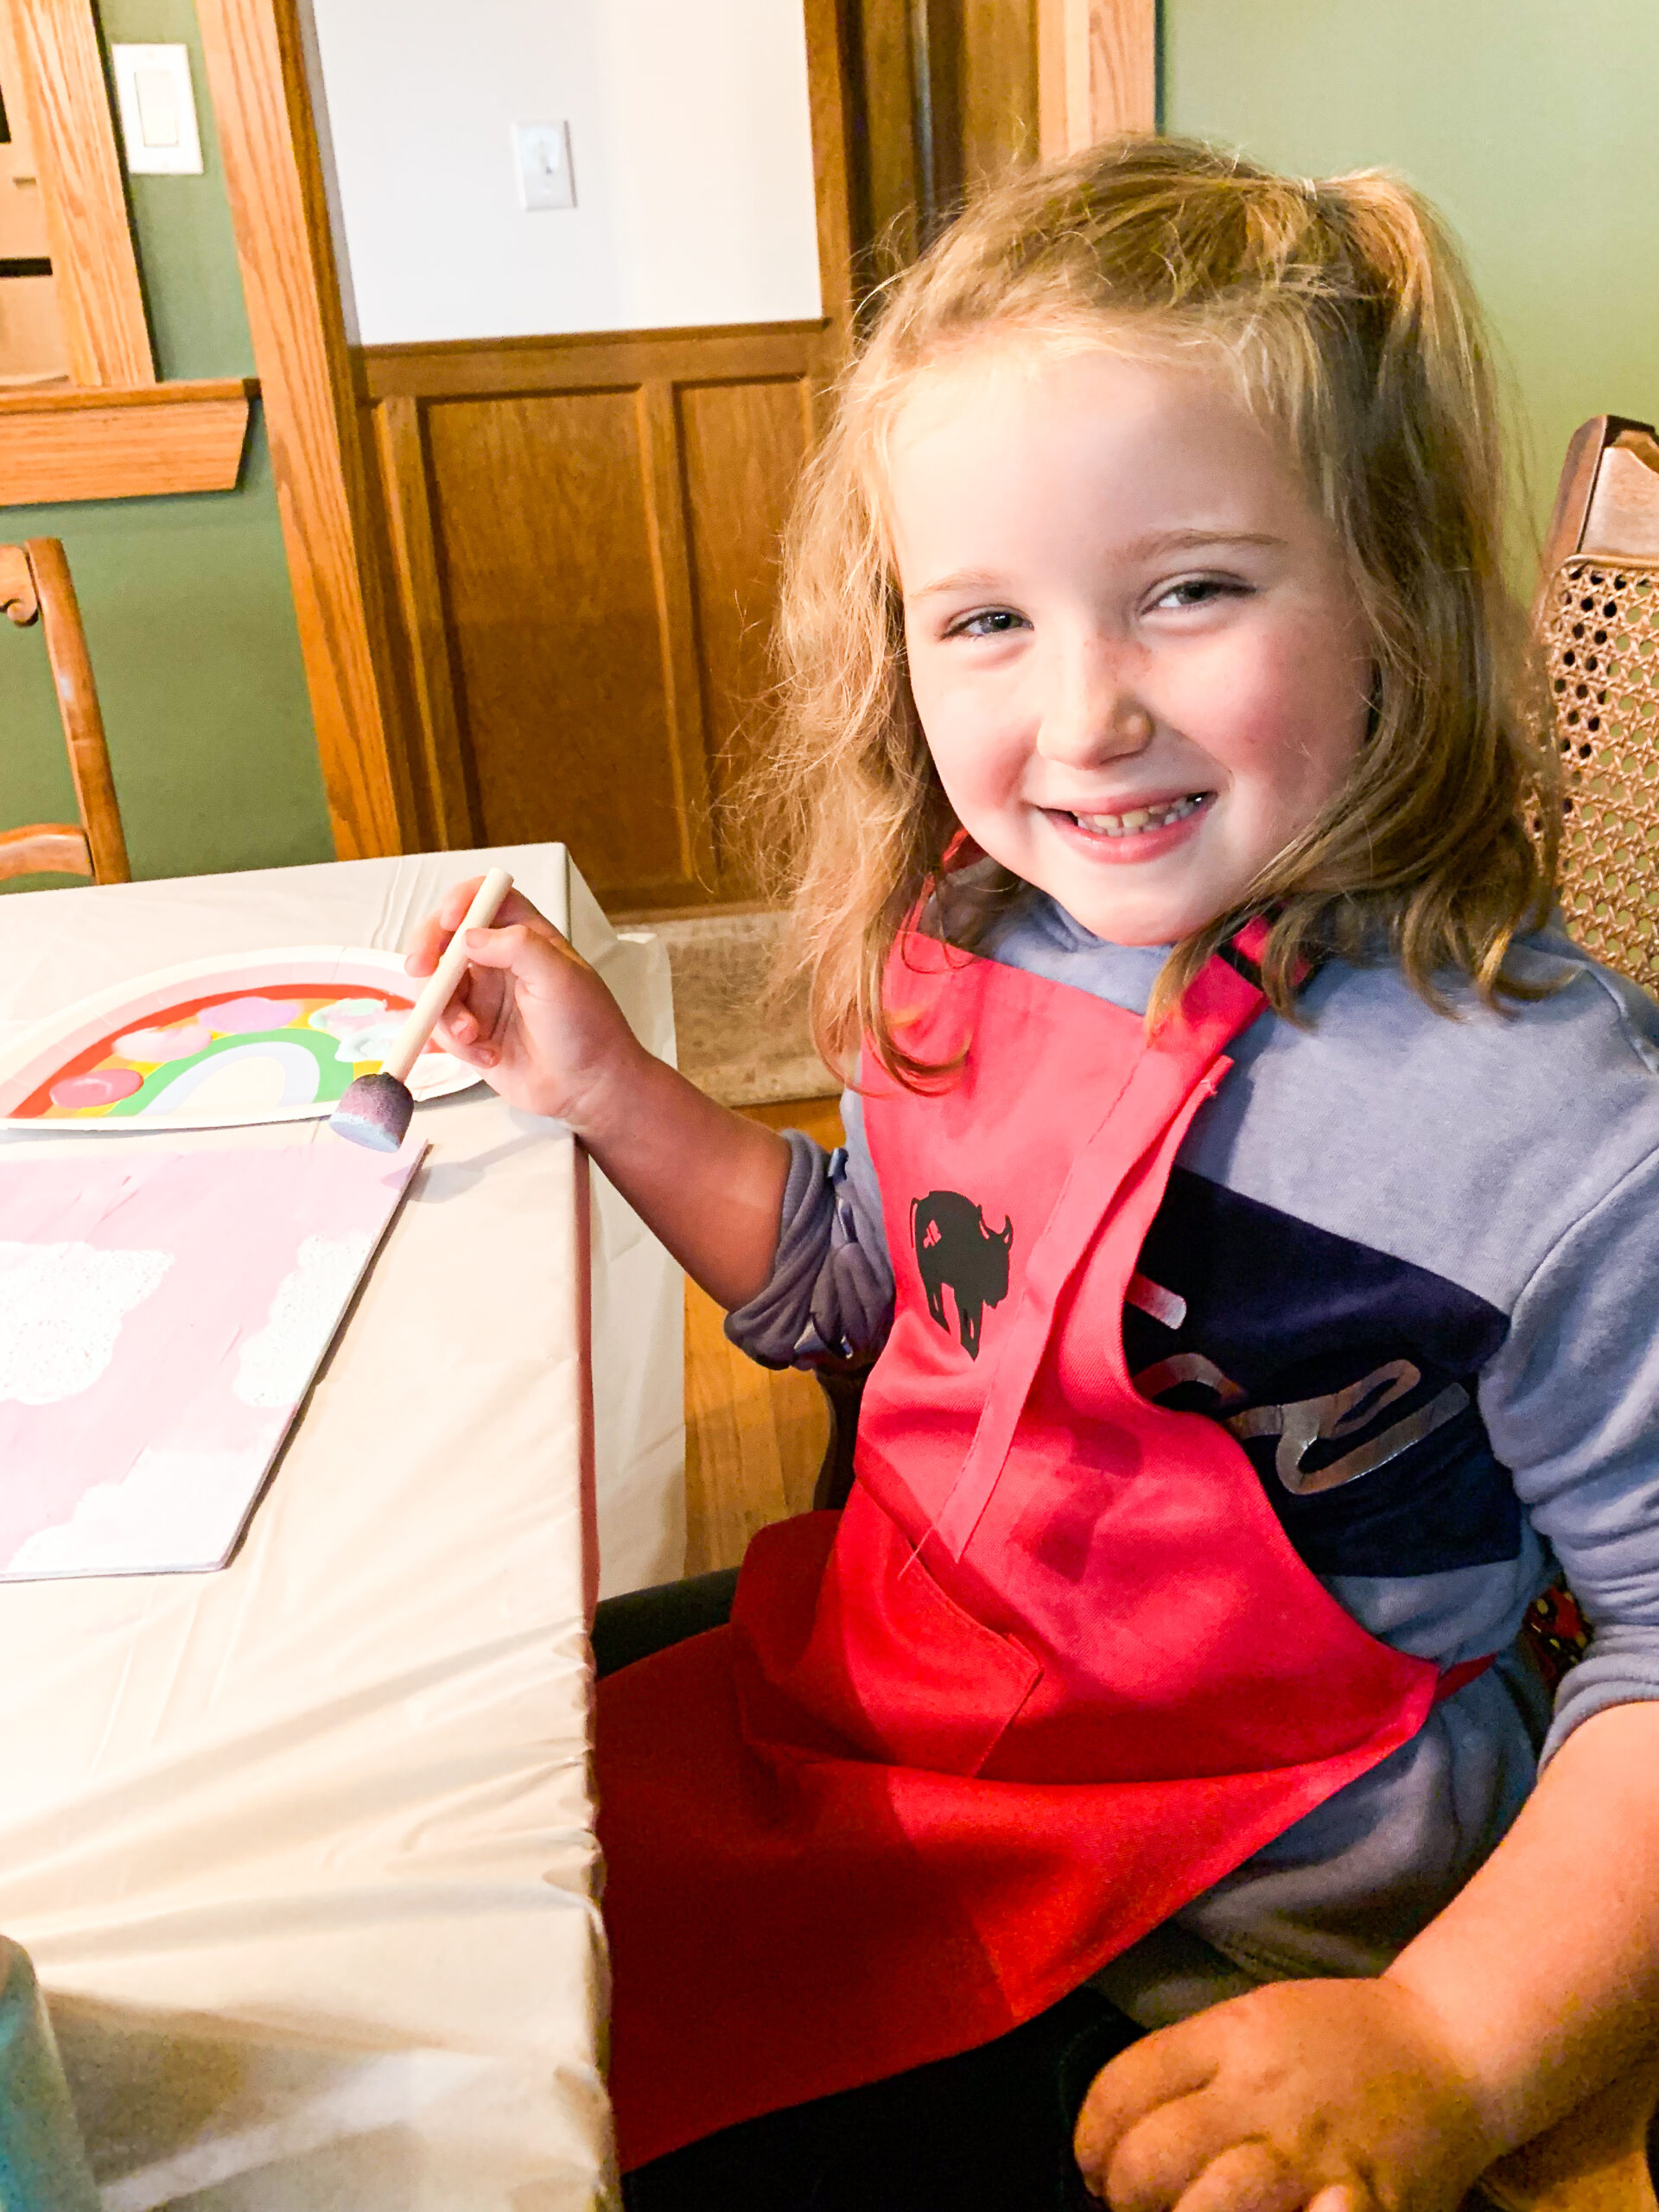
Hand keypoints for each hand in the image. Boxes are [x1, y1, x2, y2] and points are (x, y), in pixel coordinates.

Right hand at [404, 878, 642, 1126]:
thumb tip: (468, 936)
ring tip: (472, 1036)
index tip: (449, 920)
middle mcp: (499, 962)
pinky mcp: (471, 1031)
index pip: (486, 899)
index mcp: (525, 937)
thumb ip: (518, 946)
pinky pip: (440, 1027)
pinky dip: (455, 1042)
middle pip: (445, 938)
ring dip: (444, 1011)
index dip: (461, 900)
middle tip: (422, 970)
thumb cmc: (587, 1028)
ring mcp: (482, 997)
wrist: (587, 1088)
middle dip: (427, 950)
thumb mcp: (560, 977)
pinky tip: (488, 1056)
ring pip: (435, 986)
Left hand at [1074, 1980, 1495, 2211]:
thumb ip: (1187, 2071)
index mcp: (1233, 2036)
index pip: (1124, 2089)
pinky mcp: (1368, 2208)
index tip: (1097, 2168)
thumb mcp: (1252, 2024)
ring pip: (1212, 2208)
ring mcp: (1318, 2157)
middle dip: (1127, 2196)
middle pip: (1155, 2158)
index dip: (1090, 2141)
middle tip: (1137, 2206)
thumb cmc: (1338, 2042)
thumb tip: (1114, 2145)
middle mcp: (1267, 2093)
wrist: (1453, 2050)